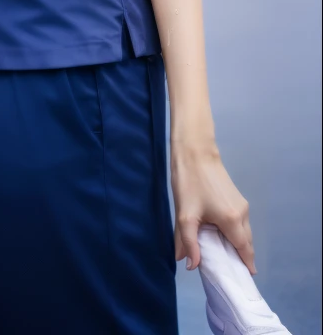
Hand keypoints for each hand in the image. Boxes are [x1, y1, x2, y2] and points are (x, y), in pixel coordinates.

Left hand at [172, 135, 252, 272]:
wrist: (194, 151)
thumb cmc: (189, 182)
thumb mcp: (185, 214)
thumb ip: (187, 241)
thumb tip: (189, 265)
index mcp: (233, 220)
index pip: (245, 251)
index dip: (245, 266)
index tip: (241, 280)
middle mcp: (243, 214)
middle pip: (246, 243)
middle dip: (239, 257)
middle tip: (227, 270)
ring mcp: (242, 204)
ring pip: (243, 232)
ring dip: (236, 244)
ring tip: (221, 255)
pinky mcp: (237, 198)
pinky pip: (240, 222)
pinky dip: (234, 232)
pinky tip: (219, 235)